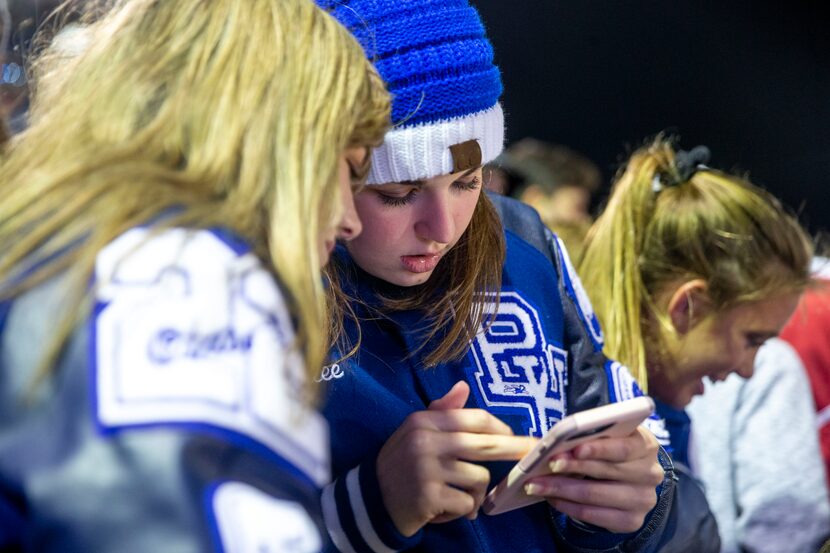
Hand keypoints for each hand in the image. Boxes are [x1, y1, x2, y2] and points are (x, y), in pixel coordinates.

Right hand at [376, 381, 536, 536]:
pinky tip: (447, 511)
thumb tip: (463, 386)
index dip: (501, 427)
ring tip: (459, 497)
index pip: (474, 418)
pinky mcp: (430, 496)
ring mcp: (427, 468)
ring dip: (475, 494)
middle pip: (486, 444)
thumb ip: (442, 411)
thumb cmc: (401, 464)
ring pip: (479, 478)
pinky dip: (463, 510)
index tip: (516, 435)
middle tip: (533, 454)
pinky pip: (467, 502)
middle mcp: (426, 441)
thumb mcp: (415, 432)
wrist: (371, 501)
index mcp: (425, 421)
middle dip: (514, 449)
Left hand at [524, 425, 662, 532]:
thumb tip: (559, 440)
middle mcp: (651, 473)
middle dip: (573, 467)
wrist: (628, 480)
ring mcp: (643, 500)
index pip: (623, 447)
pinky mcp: (632, 521)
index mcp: (646, 445)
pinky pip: (594, 516)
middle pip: (607, 471)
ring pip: (596, 495)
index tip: (575, 448)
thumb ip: (591, 434)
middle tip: (547, 464)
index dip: (599, 448)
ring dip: (562, 489)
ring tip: (537, 484)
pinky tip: (552, 498)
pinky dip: (568, 506)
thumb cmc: (609, 449)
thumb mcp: (607, 435)